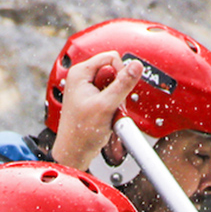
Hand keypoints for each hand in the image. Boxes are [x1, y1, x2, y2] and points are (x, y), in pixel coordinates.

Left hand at [49, 51, 141, 170]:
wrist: (74, 153)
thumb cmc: (81, 133)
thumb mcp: (106, 106)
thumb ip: (123, 84)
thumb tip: (136, 65)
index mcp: (80, 73)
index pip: (111, 57)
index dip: (121, 73)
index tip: (119, 91)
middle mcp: (82, 77)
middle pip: (114, 70)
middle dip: (120, 89)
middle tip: (113, 105)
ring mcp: (87, 88)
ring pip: (115, 84)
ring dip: (118, 99)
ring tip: (110, 113)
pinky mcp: (93, 99)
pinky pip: (112, 95)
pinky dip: (115, 106)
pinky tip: (109, 116)